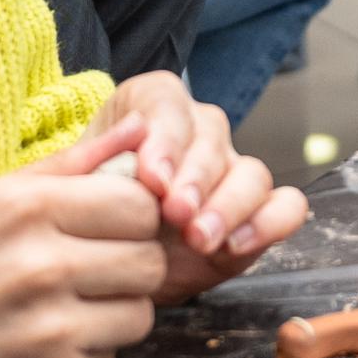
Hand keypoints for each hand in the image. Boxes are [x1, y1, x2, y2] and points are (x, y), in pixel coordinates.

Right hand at [0, 121, 175, 357]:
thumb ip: (60, 167)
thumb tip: (138, 129)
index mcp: (21, 210)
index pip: (139, 203)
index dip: (129, 216)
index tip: (102, 228)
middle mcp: (42, 268)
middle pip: (150, 258)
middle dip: (128, 263)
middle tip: (87, 271)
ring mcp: (50, 332)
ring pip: (142, 312)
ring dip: (114, 310)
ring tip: (61, 308)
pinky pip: (110, 357)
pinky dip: (86, 351)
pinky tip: (37, 344)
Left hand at [101, 69, 310, 298]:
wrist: (98, 251)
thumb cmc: (84, 206)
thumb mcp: (72, 182)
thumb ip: (89, 166)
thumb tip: (122, 155)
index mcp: (154, 106)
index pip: (169, 106)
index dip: (164, 140)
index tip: (150, 178)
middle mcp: (200, 131)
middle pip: (212, 140)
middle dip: (195, 179)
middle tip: (175, 213)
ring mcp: (231, 171)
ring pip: (252, 172)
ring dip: (229, 206)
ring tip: (200, 239)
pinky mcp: (255, 213)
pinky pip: (285, 206)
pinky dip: (269, 223)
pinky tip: (236, 245)